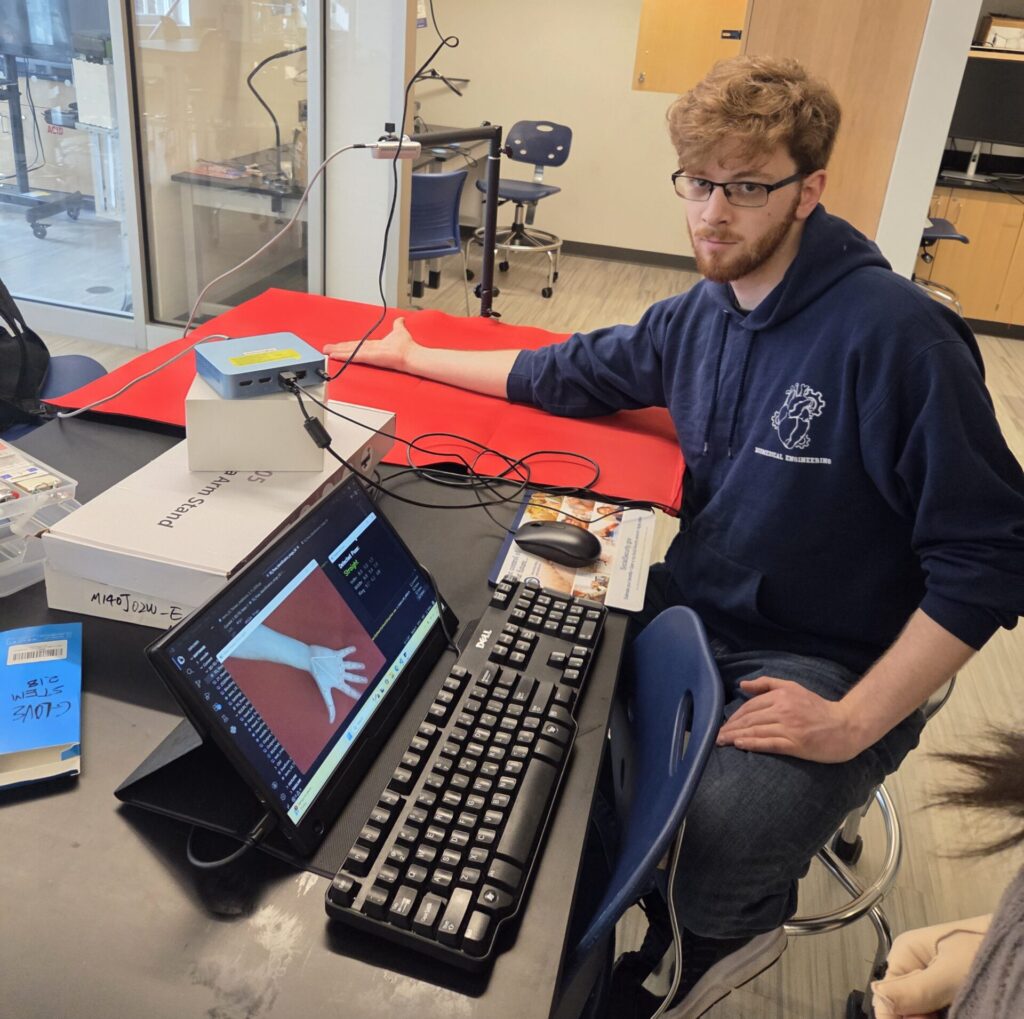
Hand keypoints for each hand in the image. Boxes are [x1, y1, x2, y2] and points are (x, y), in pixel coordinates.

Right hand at [307, 645, 367, 722]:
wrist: (310, 659)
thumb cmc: (317, 674)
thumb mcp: (325, 691)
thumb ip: (329, 706)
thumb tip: (331, 722)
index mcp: (337, 682)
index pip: (349, 690)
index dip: (355, 694)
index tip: (361, 697)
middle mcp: (339, 673)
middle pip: (351, 678)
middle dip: (359, 679)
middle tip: (365, 680)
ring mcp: (338, 664)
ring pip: (350, 665)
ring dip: (356, 665)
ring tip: (362, 666)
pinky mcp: (336, 655)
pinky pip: (344, 652)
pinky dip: (349, 650)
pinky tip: (354, 648)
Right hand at [323, 316, 417, 370]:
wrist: (411, 354)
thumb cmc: (407, 347)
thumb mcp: (399, 331)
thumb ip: (398, 325)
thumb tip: (401, 319)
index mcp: (375, 346)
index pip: (358, 345)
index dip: (347, 345)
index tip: (338, 345)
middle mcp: (371, 351)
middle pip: (351, 349)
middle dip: (338, 349)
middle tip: (327, 349)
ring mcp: (369, 355)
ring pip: (350, 352)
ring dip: (338, 352)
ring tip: (327, 352)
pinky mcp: (369, 357)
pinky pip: (354, 356)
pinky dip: (344, 355)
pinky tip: (335, 355)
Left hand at [715, 676, 861, 761]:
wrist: (845, 726)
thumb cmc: (818, 708)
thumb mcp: (794, 688)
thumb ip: (767, 683)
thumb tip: (742, 684)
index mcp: (782, 695)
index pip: (750, 706)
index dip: (735, 716)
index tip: (724, 724)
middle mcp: (783, 709)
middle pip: (749, 718)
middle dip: (730, 727)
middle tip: (716, 735)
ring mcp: (788, 727)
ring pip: (755, 731)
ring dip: (735, 737)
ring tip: (721, 742)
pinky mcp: (794, 744)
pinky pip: (768, 743)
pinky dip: (751, 744)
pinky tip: (739, 745)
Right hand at [871, 915, 989, 1018]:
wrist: (1018, 942)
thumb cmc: (986, 948)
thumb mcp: (950, 972)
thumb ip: (915, 989)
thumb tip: (880, 1000)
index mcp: (905, 954)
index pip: (886, 994)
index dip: (897, 1016)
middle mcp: (914, 968)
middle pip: (903, 1007)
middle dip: (919, 1018)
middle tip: (945, 1017)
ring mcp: (932, 983)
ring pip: (920, 1013)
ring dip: (932, 1018)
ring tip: (956, 1014)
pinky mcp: (949, 994)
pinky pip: (936, 1012)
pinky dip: (944, 1018)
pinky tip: (957, 1015)